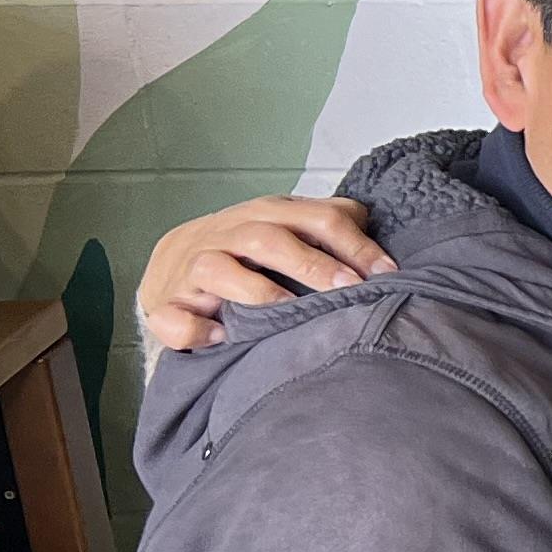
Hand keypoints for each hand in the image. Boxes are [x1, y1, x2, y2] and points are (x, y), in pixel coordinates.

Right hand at [135, 194, 392, 352]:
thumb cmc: (245, 250)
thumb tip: (378, 241)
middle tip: (348, 289)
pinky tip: (221, 337)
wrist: (170, 265)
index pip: (315, 218)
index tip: (386, 272)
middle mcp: (227, 235)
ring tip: (288, 309)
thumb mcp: (288, 227)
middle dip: (312, 263)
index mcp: (266, 214)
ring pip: (216, 269)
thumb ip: (329, 226)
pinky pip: (173, 317)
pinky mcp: (165, 305)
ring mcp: (190, 270)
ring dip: (254, 290)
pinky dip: (196, 328)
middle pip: (268, 239)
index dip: (354, 244)